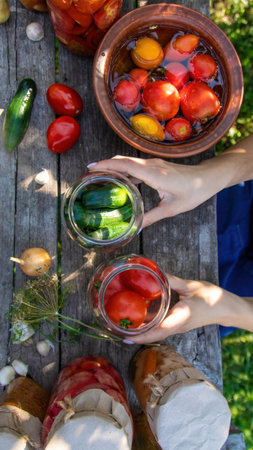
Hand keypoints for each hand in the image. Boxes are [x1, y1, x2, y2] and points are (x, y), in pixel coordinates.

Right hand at [88, 156, 213, 226]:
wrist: (208, 178)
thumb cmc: (192, 192)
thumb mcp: (171, 209)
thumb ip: (151, 217)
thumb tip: (136, 228)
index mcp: (153, 174)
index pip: (124, 165)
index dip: (106, 165)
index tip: (90, 168)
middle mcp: (151, 165)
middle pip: (122, 160)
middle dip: (104, 165)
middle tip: (88, 174)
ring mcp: (154, 164)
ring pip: (128, 162)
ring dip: (113, 166)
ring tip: (99, 177)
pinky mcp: (157, 166)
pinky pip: (135, 165)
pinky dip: (124, 170)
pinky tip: (119, 180)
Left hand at [128, 274, 246, 343]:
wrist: (226, 308)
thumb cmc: (212, 298)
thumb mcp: (190, 286)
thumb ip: (171, 280)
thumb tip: (154, 272)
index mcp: (180, 318)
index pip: (158, 331)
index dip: (141, 336)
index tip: (125, 336)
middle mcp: (177, 326)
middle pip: (153, 334)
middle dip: (135, 334)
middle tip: (115, 328)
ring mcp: (177, 327)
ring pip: (156, 332)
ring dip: (140, 330)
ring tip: (122, 323)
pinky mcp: (177, 324)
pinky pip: (160, 326)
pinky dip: (148, 323)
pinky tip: (138, 315)